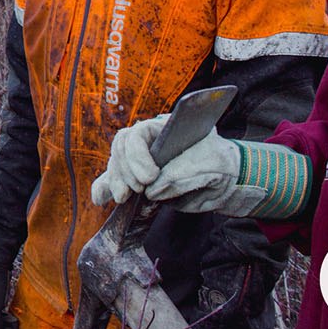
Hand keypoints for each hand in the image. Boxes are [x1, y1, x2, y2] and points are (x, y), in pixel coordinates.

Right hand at [92, 119, 265, 215]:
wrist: (227, 184)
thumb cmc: (220, 164)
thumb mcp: (207, 164)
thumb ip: (180, 173)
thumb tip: (152, 189)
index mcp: (164, 129)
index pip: (138, 134)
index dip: (137, 154)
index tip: (149, 177)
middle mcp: (149, 143)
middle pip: (122, 148)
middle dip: (125, 169)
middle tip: (140, 189)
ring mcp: (142, 161)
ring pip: (117, 164)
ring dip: (116, 181)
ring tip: (123, 198)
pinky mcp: (139, 180)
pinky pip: (113, 180)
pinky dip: (104, 189)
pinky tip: (100, 199)